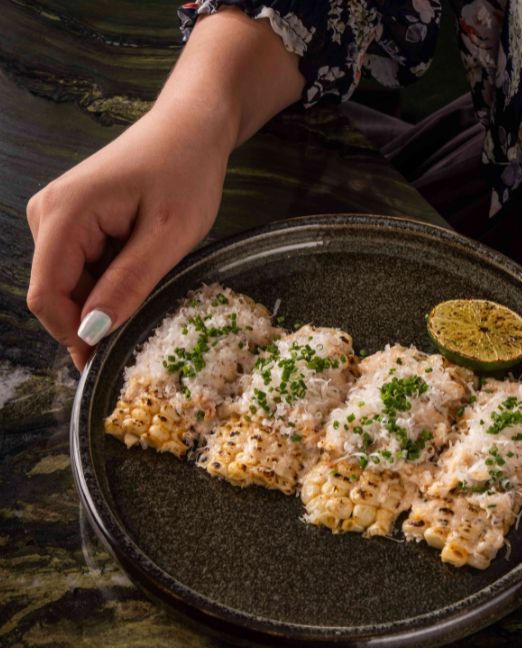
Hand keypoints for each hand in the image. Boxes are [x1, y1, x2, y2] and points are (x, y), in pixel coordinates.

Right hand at [26, 103, 229, 368]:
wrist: (191, 128)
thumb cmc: (186, 171)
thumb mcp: (169, 236)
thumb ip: (128, 283)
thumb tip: (91, 331)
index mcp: (64, 214)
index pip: (45, 296)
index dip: (73, 336)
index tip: (108, 361)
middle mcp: (48, 214)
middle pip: (56, 294)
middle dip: (95, 317)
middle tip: (148, 320)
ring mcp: (58, 216)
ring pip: (71, 285)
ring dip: (107, 298)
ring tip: (152, 280)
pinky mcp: (73, 221)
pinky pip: (83, 269)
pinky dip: (111, 281)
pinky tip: (143, 268)